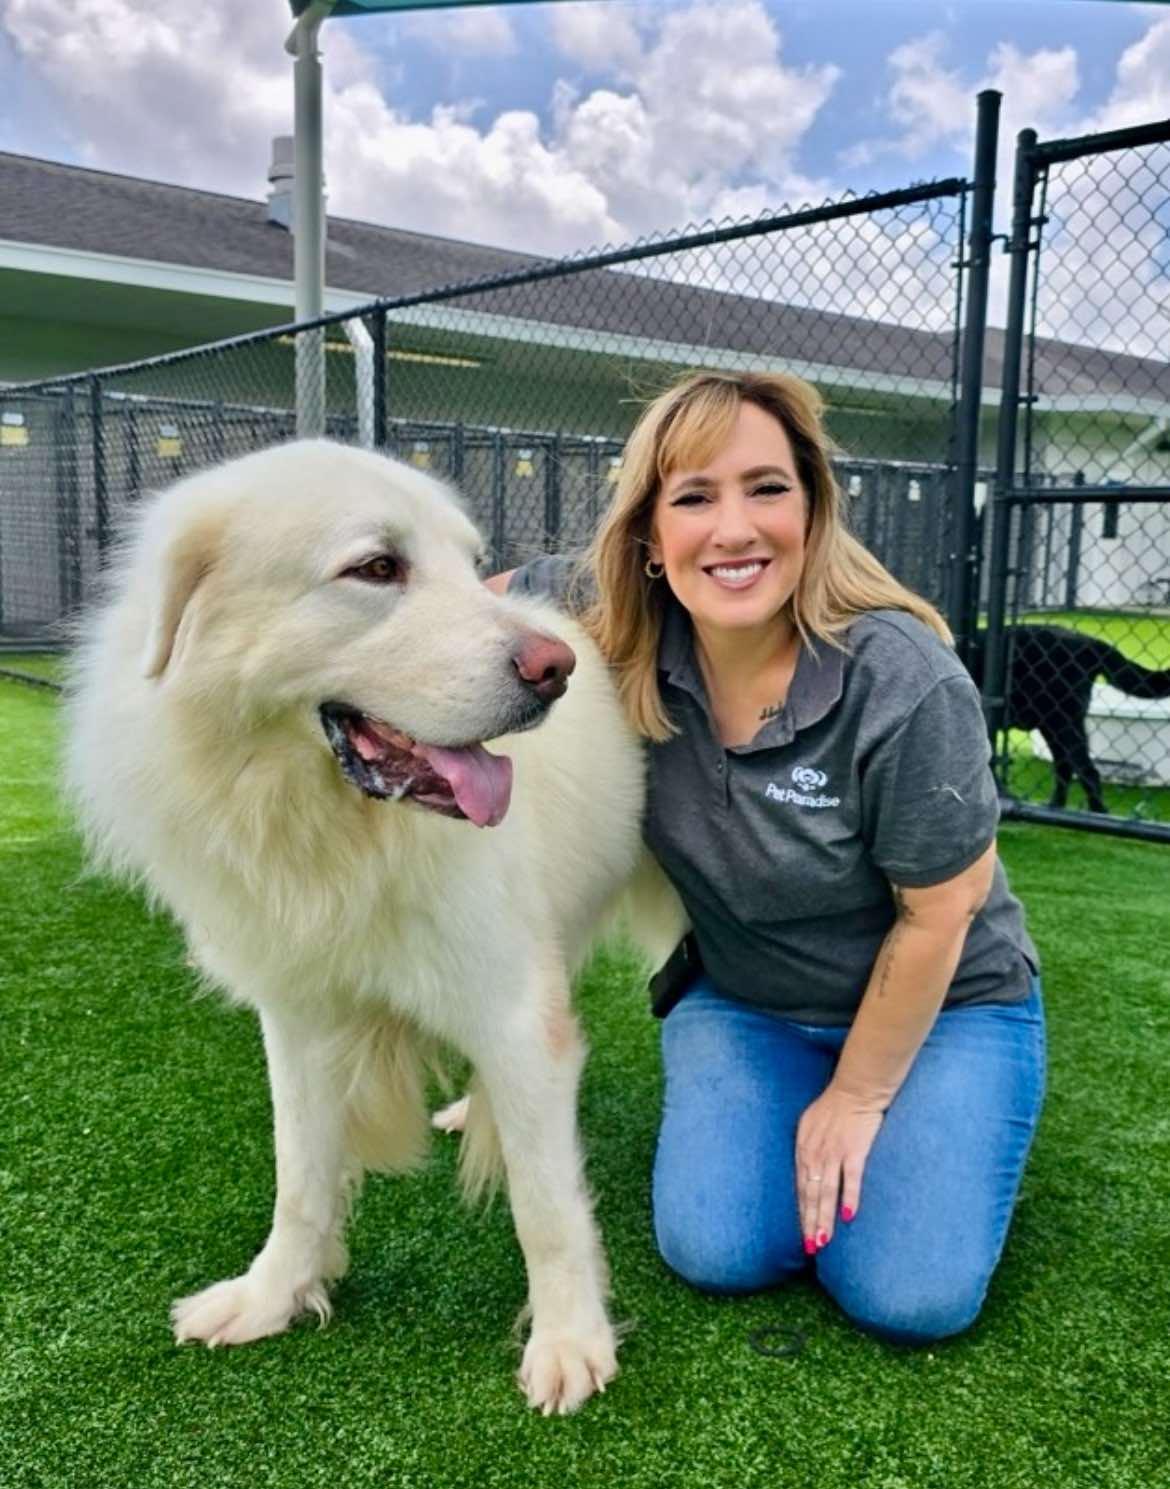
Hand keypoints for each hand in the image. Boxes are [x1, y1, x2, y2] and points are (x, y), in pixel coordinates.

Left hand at [794, 1084, 884, 1252]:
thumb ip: (807, 1149)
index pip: (800, 1188)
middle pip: (811, 1195)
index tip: (802, 1236)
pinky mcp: (855, 1151)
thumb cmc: (833, 1106)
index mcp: (803, 1149)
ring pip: (827, 1192)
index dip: (801, 1213)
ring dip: (825, 1218)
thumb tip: (806, 1172)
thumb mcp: (809, 1125)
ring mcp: (835, 1153)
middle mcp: (815, 1154)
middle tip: (810, 1249)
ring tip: (823, 1241)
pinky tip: (848, 1215)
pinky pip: (851, 1178)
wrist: (856, 1089)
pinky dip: (849, 1197)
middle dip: (810, 1223)